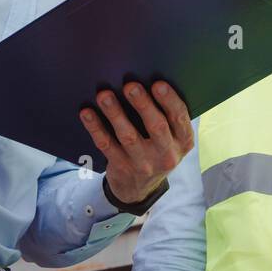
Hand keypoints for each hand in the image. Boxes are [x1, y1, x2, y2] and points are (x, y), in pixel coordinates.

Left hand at [79, 80, 192, 204]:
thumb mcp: (172, 139)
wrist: (140, 188)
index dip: (169, 100)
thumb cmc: (157, 150)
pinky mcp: (122, 168)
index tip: (158, 84)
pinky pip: (106, 145)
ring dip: (115, 114)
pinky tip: (87, 113)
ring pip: (128, 136)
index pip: (179, 118)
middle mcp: (167, 154)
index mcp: (183, 141)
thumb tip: (148, 82)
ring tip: (105, 96)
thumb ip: (168, 117)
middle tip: (130, 86)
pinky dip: (96, 128)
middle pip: (156, 127)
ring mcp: (143, 163)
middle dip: (143, 104)